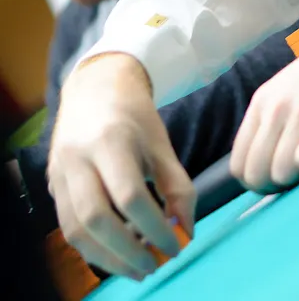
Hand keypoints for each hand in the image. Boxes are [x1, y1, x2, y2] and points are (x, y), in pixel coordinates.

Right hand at [48, 53, 195, 279]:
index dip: (154, 228)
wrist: (95, 89)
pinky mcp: (52, 185)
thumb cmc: (134, 117)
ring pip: (76, 229)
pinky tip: (116, 254)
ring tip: (137, 267)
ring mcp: (59, 172)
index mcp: (110, 140)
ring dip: (107, 258)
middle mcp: (78, 157)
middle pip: (96, 218)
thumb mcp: (161, 144)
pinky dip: (92, 248)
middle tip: (154, 267)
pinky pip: (68, 227)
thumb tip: (186, 232)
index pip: (130, 196)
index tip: (175, 247)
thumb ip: (177, 186)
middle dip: (127, 252)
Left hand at [230, 0, 298, 192]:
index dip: (257, 181)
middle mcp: (275, 106)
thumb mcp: (295, 88)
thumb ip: (279, 118)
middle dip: (274, 188)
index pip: (238, 162)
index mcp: (264, 99)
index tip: (281, 179)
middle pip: (254, 175)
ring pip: (278, 173)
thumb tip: (273, 159)